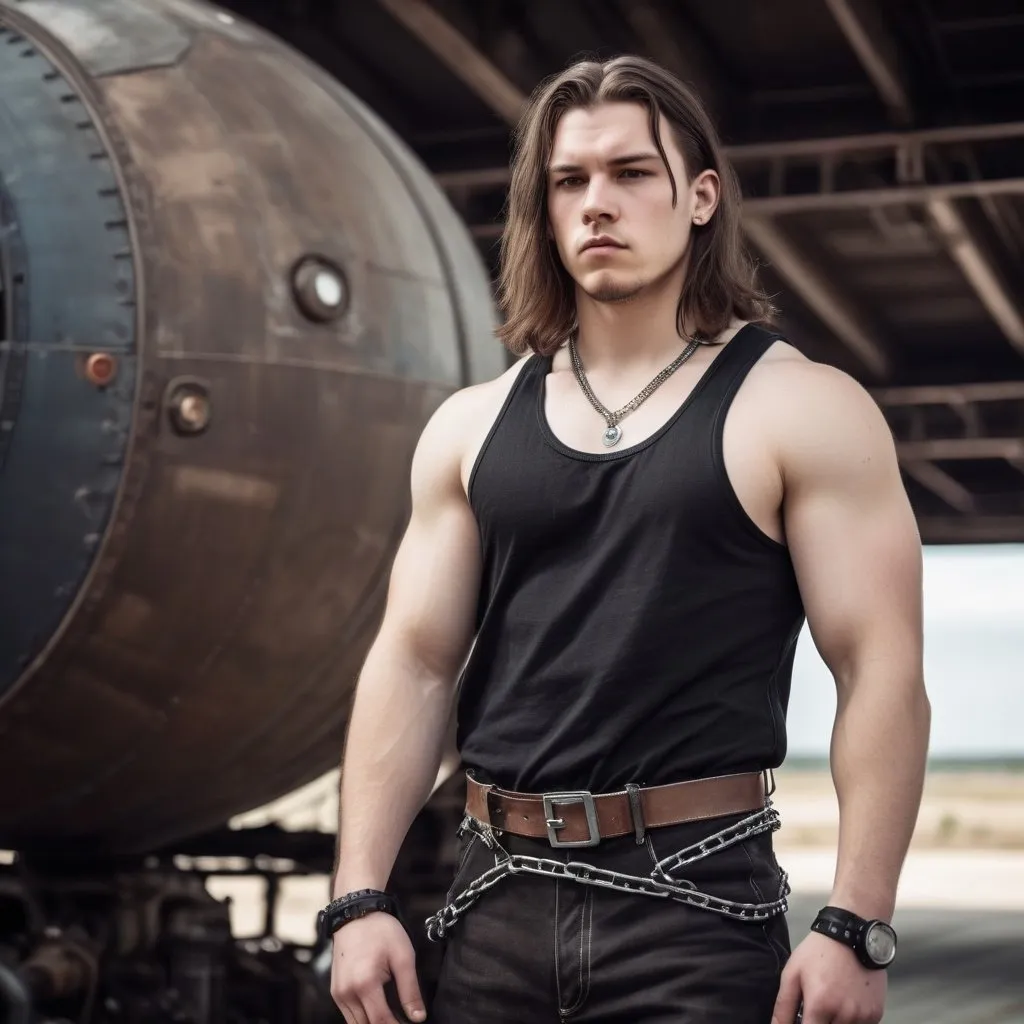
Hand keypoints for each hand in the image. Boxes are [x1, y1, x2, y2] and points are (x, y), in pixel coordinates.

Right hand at [330, 912, 426, 1023]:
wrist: (356, 913)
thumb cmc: (381, 931)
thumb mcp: (403, 956)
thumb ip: (410, 990)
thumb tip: (418, 1018)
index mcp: (365, 983)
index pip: (381, 1022)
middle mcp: (347, 992)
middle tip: (402, 1020)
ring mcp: (338, 993)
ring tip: (393, 1017)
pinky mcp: (336, 991)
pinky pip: (349, 1015)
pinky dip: (364, 1018)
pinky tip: (379, 1010)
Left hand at [772, 931, 886, 1023]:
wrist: (852, 935)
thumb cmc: (818, 953)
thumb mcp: (792, 972)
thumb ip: (784, 1006)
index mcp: (820, 1006)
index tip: (803, 1018)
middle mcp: (844, 1016)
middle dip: (820, 1022)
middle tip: (817, 1007)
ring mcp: (863, 1016)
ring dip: (835, 1021)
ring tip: (831, 1001)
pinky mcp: (876, 1014)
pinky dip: (851, 1020)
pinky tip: (846, 1002)